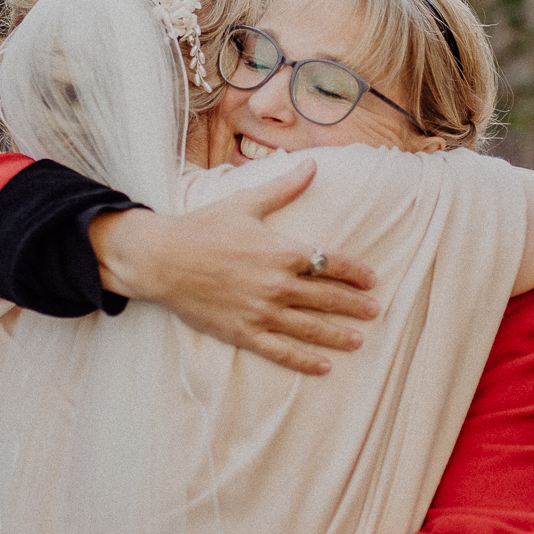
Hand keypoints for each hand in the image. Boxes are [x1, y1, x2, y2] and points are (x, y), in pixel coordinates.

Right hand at [90, 160, 379, 374]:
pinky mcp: (242, 332)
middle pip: (328, 298)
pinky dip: (303, 361)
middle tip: (375, 311)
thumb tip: (313, 165)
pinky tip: (323, 367)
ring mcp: (261, 311)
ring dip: (338, 335)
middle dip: (355, 305)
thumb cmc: (202, 227)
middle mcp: (277, 284)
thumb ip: (284, 188)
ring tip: (359, 340)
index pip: (331, 263)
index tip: (372, 279)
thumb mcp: (246, 203)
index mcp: (282, 251)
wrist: (159, 258)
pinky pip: (280, 351)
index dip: (355, 272)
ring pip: (310, 328)